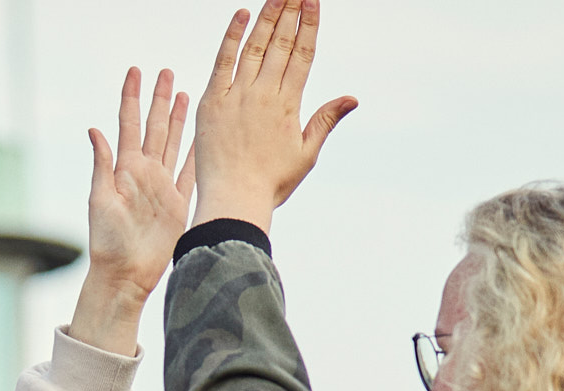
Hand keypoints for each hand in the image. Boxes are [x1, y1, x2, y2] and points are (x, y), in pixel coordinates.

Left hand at [68, 67, 195, 356]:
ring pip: (174, 144)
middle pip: (155, 127)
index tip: (135, 72)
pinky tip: (201, 137)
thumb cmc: (107, 243)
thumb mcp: (100, 201)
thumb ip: (102, 165)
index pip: (129, 124)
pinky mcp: (177, 205)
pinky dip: (195, 154)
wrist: (125, 275)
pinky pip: (189, 173)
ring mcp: (162, 188)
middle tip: (166, 72)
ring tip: (185, 94)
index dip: (131, 97)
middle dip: (160, 99)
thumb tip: (95, 130)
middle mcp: (144, 174)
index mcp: (125, 169)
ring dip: (179, 120)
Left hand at [193, 0, 357, 232]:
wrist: (233, 199)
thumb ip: (325, 121)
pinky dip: (231, 37)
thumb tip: (351, 98)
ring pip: (254, 46)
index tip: (313, 2)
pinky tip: (241, 15)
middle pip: (281, 44)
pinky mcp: (212, 100)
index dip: (309, 26)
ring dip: (267, 17)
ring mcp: (237, 95)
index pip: (303, 55)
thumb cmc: (270, 183)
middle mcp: (264, 94)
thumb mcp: (305, 154)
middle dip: (291, 12)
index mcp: (289, 105)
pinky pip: (223, 62)